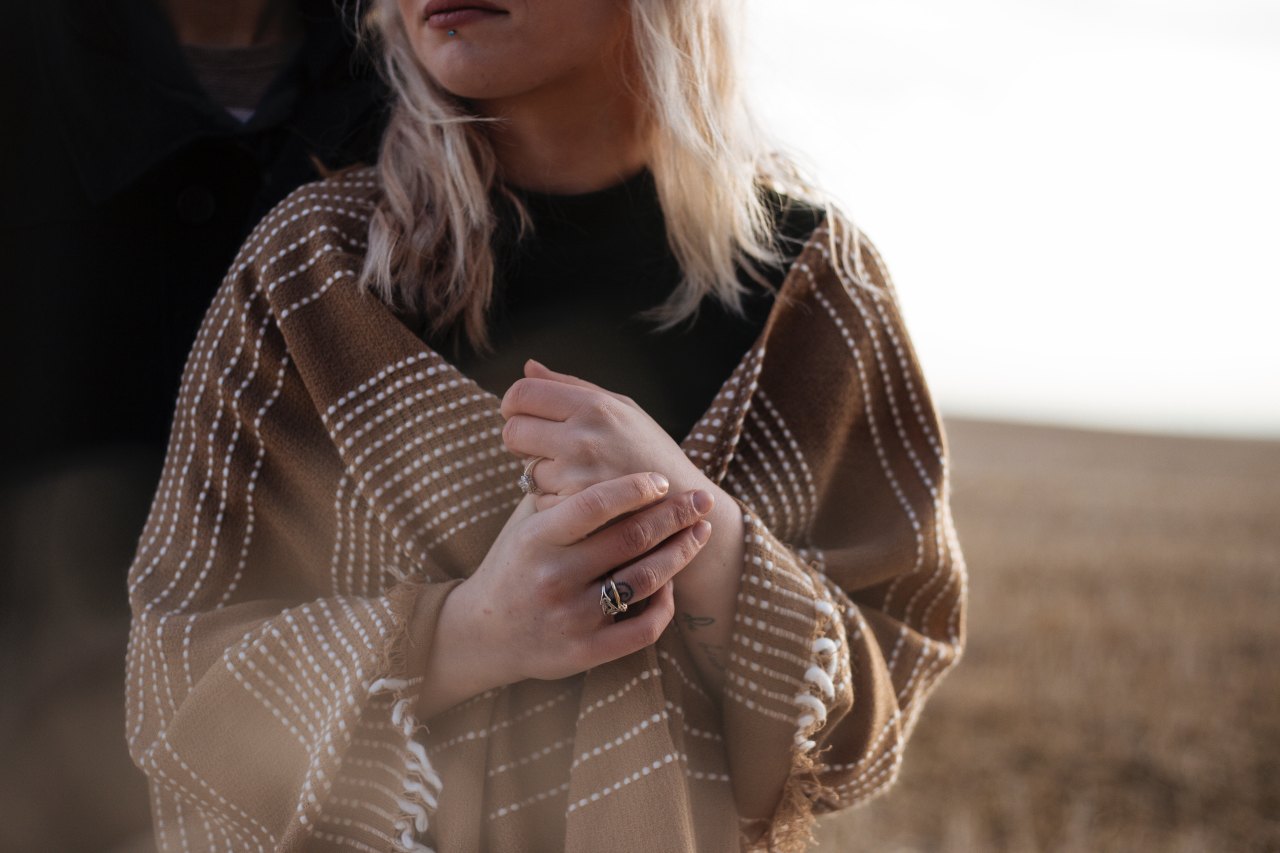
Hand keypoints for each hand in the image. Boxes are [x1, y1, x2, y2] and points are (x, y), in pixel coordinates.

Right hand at [429, 472, 712, 701]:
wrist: (482, 634)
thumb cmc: (513, 565)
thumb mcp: (525, 524)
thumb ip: (558, 491)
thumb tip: (599, 443)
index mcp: (536, 538)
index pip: (595, 503)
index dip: (636, 487)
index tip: (662, 480)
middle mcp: (553, 577)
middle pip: (632, 538)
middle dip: (676, 514)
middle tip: (701, 499)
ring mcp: (571, 617)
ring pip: (645, 580)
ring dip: (681, 552)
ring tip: (699, 533)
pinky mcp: (585, 652)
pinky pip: (644, 628)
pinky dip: (665, 603)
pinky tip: (672, 583)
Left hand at [498, 359, 712, 511]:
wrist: (683, 505)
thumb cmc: (649, 450)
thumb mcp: (621, 408)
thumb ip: (570, 386)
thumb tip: (528, 366)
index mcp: (594, 406)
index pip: (521, 393)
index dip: (513, 404)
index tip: (522, 414)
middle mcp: (583, 438)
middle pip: (512, 431)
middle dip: (519, 439)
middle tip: (540, 445)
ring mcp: (578, 477)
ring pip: (525, 469)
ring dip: (541, 473)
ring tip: (575, 474)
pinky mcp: (576, 510)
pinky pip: (539, 500)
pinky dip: (553, 500)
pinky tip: (580, 497)